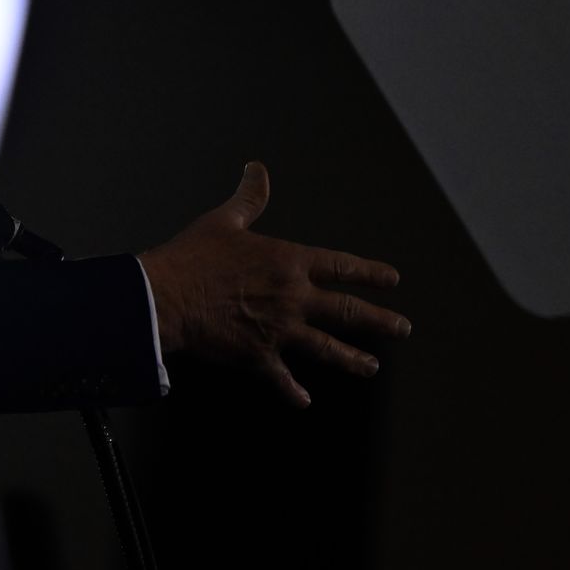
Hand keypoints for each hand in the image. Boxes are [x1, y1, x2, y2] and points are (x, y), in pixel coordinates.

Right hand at [138, 162, 409, 407]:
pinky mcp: (258, 355)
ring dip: (352, 359)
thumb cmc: (193, 257)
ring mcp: (279, 330)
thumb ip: (249, 199)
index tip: (393, 280)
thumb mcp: (224, 221)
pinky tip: (303, 400)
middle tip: (402, 328)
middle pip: (348, 311)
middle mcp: (293, 297)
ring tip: (371, 367)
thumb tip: (257, 169)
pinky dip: (293, 391)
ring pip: (327, 348)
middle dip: (379, 320)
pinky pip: (282, 377)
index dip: (370, 273)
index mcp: (289, 262)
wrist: (166, 297)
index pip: (341, 267)